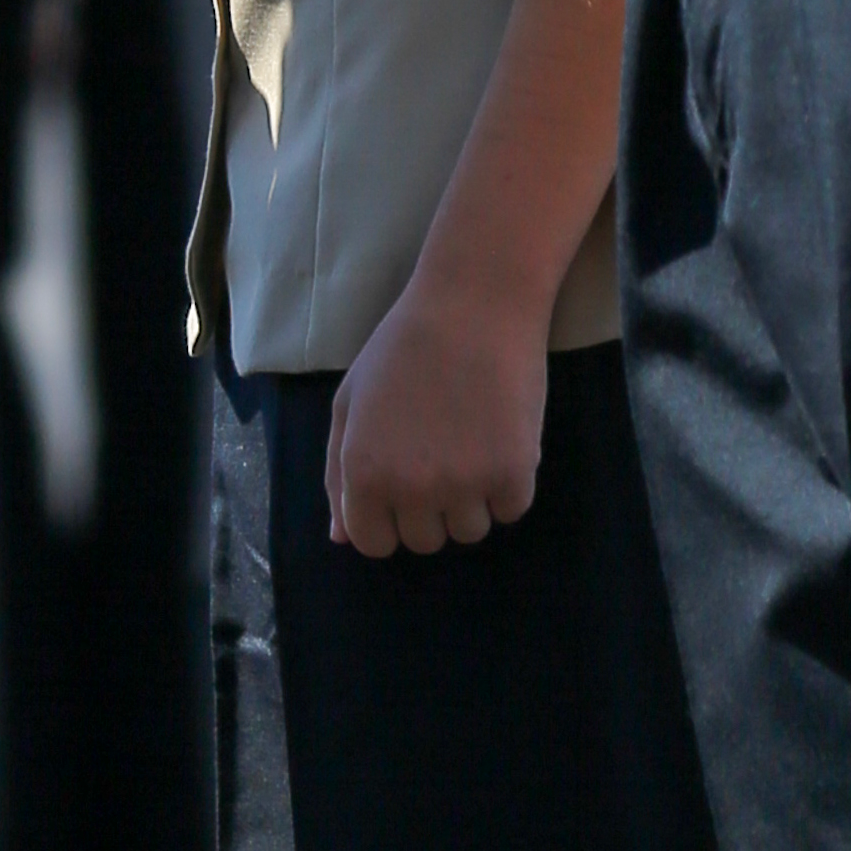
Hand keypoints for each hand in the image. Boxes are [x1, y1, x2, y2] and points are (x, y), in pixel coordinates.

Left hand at [325, 280, 548, 557]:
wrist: (474, 306)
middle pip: (424, 542)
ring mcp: (464, 485)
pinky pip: (511, 510)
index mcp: (363, 474)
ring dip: (472, 499)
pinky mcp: (513, 474)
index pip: (374, 543)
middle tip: (440, 453)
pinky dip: (510, 484)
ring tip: (472, 442)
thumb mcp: (349, 402)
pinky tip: (500, 437)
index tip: (404, 484)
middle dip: (430, 508)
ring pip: (470, 531)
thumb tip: (341, 538)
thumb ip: (338, 474)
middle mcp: (411, 489)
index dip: (389, 517)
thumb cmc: (403, 348)